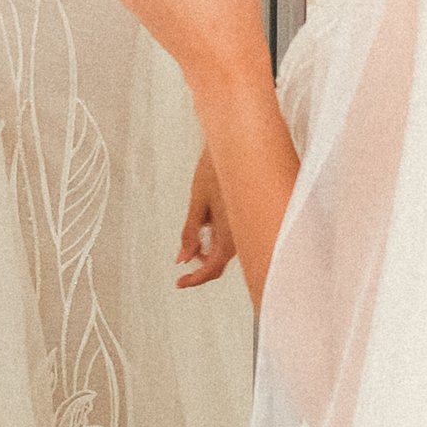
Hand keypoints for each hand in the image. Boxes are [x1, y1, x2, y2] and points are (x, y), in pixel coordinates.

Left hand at [176, 143, 234, 287]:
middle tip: (185, 253)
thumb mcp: (197, 201)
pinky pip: (233, 235)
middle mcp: (243, 233)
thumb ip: (191, 232)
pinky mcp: (248, 217)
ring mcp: (247, 225)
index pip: (214, 268)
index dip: (195, 279)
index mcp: (230, 232)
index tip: (179, 282)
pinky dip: (218, 234)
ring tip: (198, 226)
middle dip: (201, 263)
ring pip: (227, 249)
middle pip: (221, 262)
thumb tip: (182, 259)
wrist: (238, 144)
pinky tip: (211, 217)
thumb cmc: (217, 169)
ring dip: (209, 247)